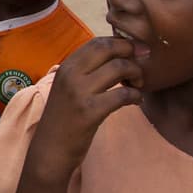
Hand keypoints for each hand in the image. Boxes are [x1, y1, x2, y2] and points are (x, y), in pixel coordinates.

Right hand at [24, 38, 143, 184]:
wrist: (50, 150)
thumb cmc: (64, 119)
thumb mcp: (69, 89)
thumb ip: (87, 71)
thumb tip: (118, 55)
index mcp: (66, 67)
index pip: (97, 42)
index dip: (120, 42)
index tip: (134, 51)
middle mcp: (71, 75)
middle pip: (109, 48)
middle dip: (131, 52)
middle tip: (142, 63)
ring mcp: (79, 93)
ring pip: (119, 68)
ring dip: (136, 74)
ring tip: (138, 84)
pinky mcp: (90, 112)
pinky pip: (122, 94)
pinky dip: (135, 95)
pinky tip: (136, 100)